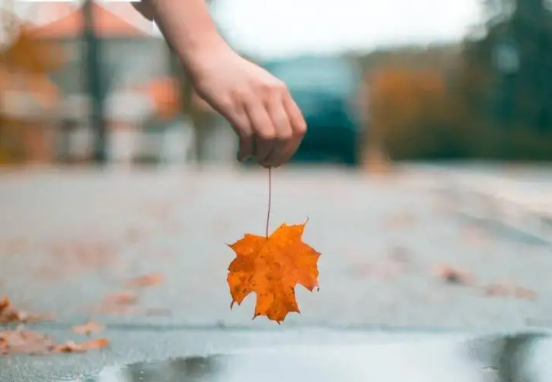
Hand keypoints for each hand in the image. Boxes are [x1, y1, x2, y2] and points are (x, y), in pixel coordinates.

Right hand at [187, 46, 306, 167]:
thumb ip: (273, 106)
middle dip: (277, 156)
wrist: (208, 57)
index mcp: (281, 91)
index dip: (292, 148)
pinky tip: (241, 155)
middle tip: (266, 163)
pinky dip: (246, 151)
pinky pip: (246, 135)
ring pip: (268, 137)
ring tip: (254, 158)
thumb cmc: (234, 77)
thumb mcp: (262, 86)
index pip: (299, 127)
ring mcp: (251, 98)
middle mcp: (270, 94)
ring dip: (262, 155)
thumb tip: (280, 140)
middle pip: (285, 135)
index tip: (280, 157)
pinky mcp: (232, 104)